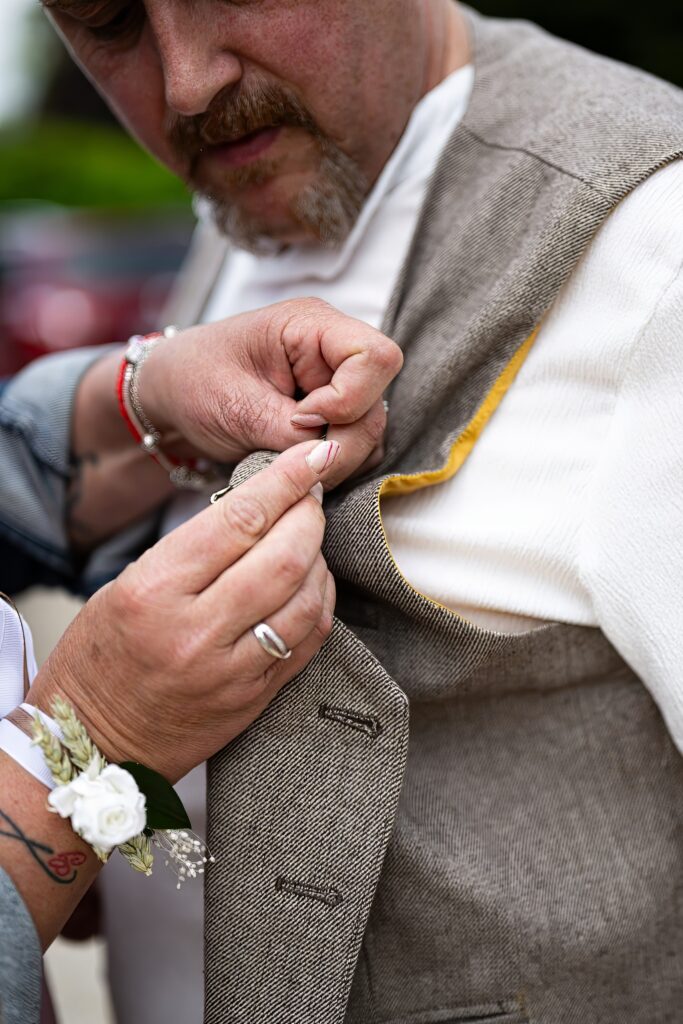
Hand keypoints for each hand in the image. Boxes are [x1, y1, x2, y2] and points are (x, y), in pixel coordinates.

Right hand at [29, 440, 338, 782]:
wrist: (94, 743)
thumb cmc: (102, 657)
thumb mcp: (128, 585)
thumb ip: (196, 550)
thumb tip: (261, 509)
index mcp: (155, 591)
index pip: (239, 520)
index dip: (287, 480)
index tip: (314, 456)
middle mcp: (196, 631)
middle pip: (284, 556)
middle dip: (310, 515)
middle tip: (313, 497)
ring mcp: (230, 671)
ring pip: (306, 599)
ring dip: (319, 559)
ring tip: (309, 540)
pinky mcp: (253, 699)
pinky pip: (309, 641)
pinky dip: (320, 602)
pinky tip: (312, 584)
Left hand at [141, 298, 402, 486]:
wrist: (169, 395)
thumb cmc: (192, 381)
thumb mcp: (234, 406)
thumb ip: (288, 433)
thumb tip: (329, 456)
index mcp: (311, 326)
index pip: (375, 356)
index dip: (350, 399)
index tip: (302, 420)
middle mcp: (332, 351)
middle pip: (377, 400)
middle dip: (342, 440)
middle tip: (295, 459)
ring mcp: (335, 384)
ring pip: (371, 430)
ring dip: (337, 457)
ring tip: (288, 461)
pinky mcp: (332, 414)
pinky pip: (356, 446)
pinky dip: (332, 464)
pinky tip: (294, 463)